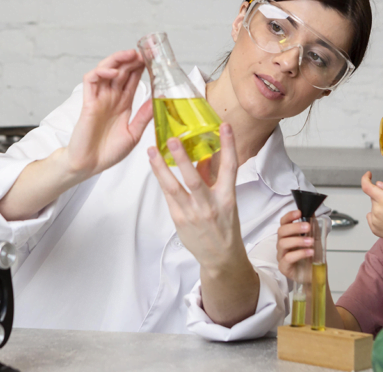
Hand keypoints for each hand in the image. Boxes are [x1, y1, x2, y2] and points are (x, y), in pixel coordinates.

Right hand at [65, 50, 153, 178]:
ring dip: (117, 59)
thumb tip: (159, 100)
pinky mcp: (88, 102)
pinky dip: (101, 72)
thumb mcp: (133, 133)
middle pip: (121, 70)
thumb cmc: (109, 152)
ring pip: (105, 70)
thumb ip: (144, 116)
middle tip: (144, 52)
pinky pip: (91, 81)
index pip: (132, 79)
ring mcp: (99, 98)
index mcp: (123, 104)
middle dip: (131, 59)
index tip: (153, 59)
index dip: (141, 68)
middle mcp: (111, 98)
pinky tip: (112, 72)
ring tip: (129, 55)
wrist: (89, 165)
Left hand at [147, 123, 245, 270]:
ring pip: (173, 188)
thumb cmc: (224, 226)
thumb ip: (213, 179)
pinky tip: (155, 166)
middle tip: (173, 140)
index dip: (228, 145)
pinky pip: (168, 196)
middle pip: (194, 179)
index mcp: (227, 197)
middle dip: (183, 158)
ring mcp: (192, 213)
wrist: (220, 256)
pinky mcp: (179, 220)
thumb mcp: (226, 201)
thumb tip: (203, 157)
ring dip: (161, 168)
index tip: (225, 126)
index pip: (230, 167)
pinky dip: (162, 180)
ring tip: (152, 151)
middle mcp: (210, 205)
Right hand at [276, 210, 313, 282]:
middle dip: (295, 227)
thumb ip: (313, 227)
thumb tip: (313, 211)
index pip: (283, 222)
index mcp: (288, 235)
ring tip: (311, 242)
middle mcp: (282, 244)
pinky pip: (288, 258)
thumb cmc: (312, 256)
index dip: (289, 216)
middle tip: (308, 227)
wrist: (315, 274)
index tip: (299, 213)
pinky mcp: (284, 267)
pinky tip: (310, 252)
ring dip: (298, 240)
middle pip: (281, 231)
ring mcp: (282, 256)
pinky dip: (299, 253)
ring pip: (282, 244)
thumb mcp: (316, 239)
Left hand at [361, 171, 382, 250]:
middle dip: (382, 196)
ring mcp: (374, 220)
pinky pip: (372, 217)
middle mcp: (376, 210)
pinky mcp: (374, 228)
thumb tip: (378, 184)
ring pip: (374, 207)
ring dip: (381, 207)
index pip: (366, 186)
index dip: (365, 179)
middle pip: (373, 197)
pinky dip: (378, 216)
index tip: (368, 175)